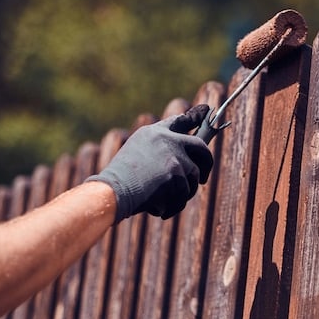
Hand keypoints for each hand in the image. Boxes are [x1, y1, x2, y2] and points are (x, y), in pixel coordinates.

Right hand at [86, 104, 213, 222]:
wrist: (112, 192)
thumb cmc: (120, 180)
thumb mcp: (136, 155)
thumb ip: (159, 150)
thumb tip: (184, 160)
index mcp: (154, 133)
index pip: (179, 121)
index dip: (194, 116)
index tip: (206, 109)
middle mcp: (166, 139)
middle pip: (200, 147)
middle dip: (206, 164)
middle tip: (203, 178)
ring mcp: (173, 155)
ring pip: (194, 177)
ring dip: (183, 193)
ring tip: (165, 200)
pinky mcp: (176, 173)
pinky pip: (184, 195)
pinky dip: (173, 206)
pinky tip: (159, 209)